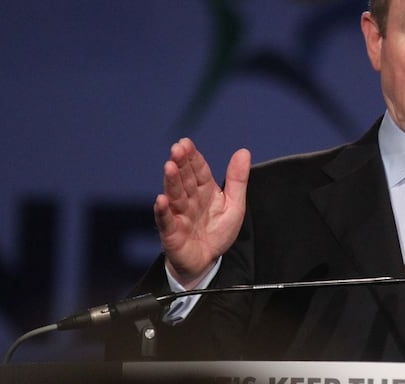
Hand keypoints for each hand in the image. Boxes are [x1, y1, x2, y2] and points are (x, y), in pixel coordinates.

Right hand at [154, 137, 249, 287]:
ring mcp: (179, 216)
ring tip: (169, 167)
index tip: (186, 143)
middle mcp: (189, 200)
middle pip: (184, 179)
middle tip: (177, 149)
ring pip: (175, 196)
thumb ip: (237, 179)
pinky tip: (161, 199)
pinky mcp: (172, 234)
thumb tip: (243, 151)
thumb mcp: (234, 205)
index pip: (198, 170)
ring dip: (171, 182)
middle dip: (181, 164)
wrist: (207, 262)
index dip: (193, 157)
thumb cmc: (217, 232)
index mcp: (204, 191)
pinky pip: (166, 221)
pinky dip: (163, 211)